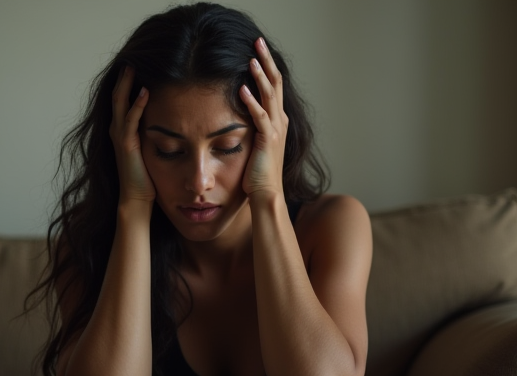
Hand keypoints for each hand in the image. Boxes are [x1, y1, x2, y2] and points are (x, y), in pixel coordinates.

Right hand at [109, 66, 154, 203]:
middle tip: (134, 57)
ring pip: (120, 102)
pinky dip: (137, 104)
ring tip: (134, 66)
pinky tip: (145, 91)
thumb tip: (169, 119)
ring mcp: (120, 136)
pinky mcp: (126, 144)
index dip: (128, 81)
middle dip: (125, 76)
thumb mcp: (150, 148)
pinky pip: (131, 120)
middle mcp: (118, 129)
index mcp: (123, 129)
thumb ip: (153, 132)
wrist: (137, 198)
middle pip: (118, 95)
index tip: (140, 65)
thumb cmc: (146, 176)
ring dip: (127, 83)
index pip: (123, 98)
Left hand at [239, 37, 287, 197]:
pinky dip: (251, 102)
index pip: (273, 86)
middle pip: (275, 83)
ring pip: (270, 96)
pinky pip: (259, 117)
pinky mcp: (267, 140)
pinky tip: (242, 89)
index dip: (267, 66)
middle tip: (257, 41)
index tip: (256, 49)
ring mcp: (275, 130)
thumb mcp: (255, 144)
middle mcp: (280, 121)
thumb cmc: (257, 173)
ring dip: (260, 76)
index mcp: (278, 120)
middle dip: (266, 61)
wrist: (267, 194)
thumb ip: (251, 126)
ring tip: (251, 59)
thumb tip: (236, 111)